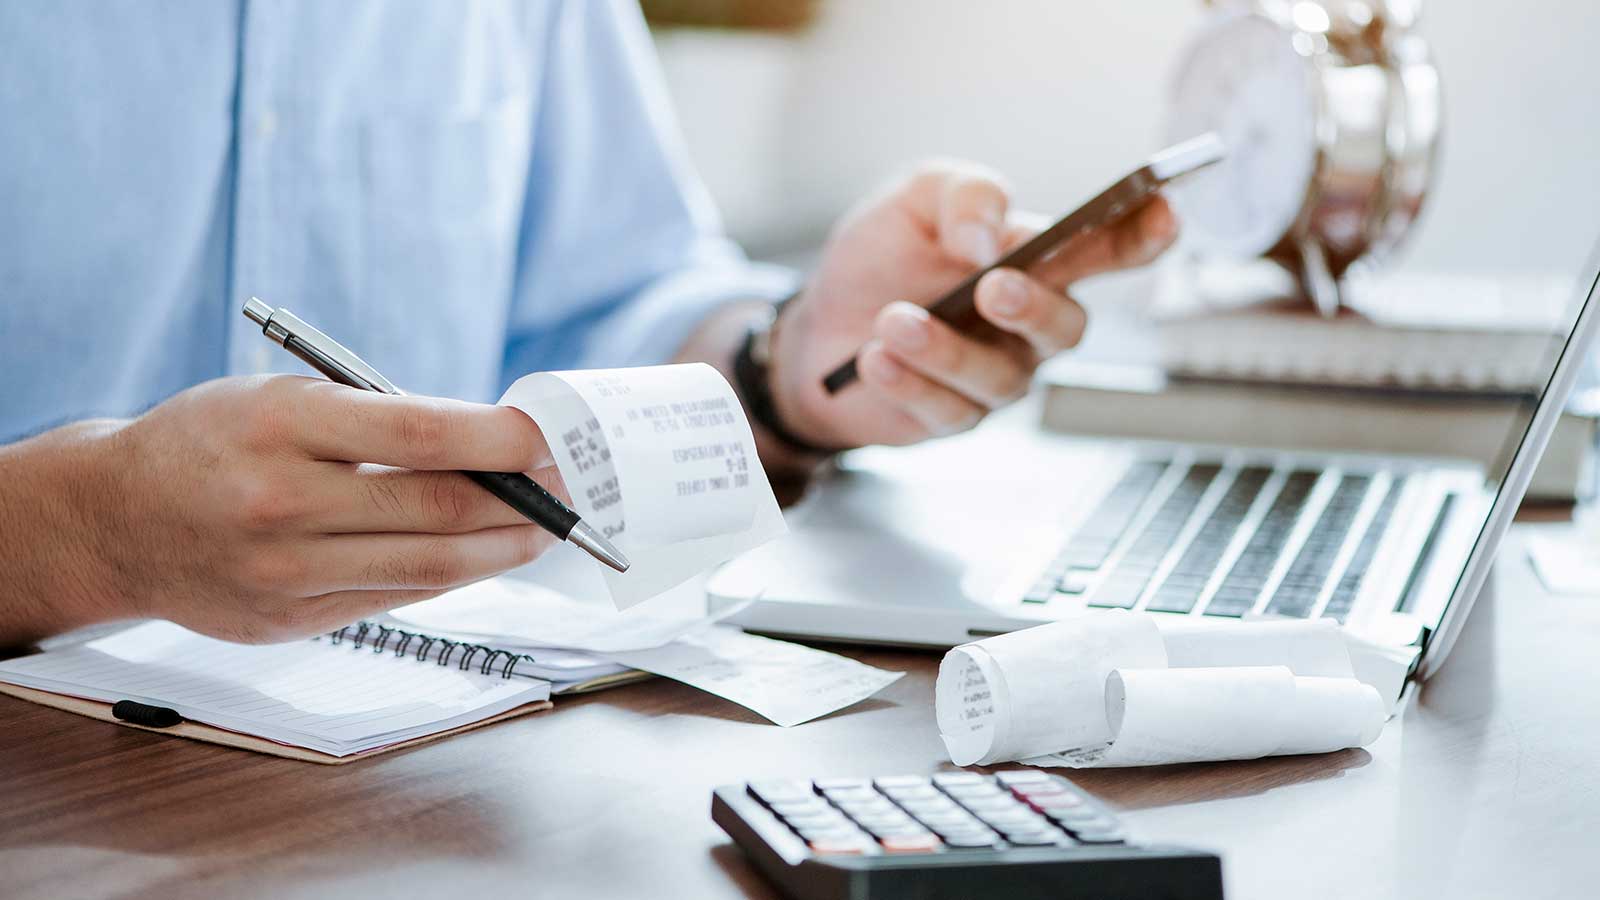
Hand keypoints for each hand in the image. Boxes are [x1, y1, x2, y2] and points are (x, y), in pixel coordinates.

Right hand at [0, 376, 556, 644]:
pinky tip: (482, 556)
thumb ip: (377, 422)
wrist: (113, 521)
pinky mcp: (287, 621)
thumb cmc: (212, 443)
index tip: (550, 437)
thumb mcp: (282, 400)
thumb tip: (491, 446)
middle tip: (570, 485)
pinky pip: (394, 599)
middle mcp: (279, 501)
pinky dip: (450, 577)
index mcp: (279, 424)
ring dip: (503, 549)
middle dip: (521, 497)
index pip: (419, 433)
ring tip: (546, 529)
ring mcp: (282, 572)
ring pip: (428, 568)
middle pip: (437, 508)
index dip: (500, 439)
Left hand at [769, 162, 1176, 448]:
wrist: (816, 323)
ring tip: (893, 320)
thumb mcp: (915, 199)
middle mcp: (1028, 326)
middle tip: (992, 287)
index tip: (1162, 212)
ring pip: (1001, 377)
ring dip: (945, 348)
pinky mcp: (951, 418)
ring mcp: (995, 376)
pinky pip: (947, 411)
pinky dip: (909, 381)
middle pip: (1068, 328)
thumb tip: (988, 237)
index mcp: (1036, 262)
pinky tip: (875, 358)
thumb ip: (964, 195)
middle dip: (1035, 308)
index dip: (1142, 235)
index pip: (1105, 249)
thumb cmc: (881, 258)